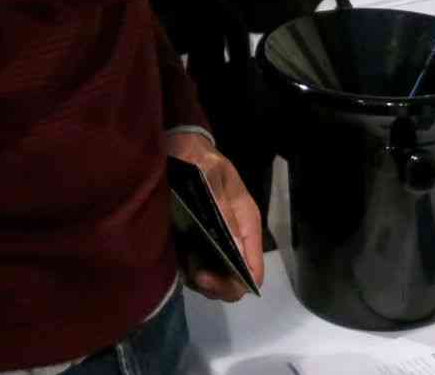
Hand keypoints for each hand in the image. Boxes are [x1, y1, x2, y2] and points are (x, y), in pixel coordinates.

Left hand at [165, 132, 264, 300]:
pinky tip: (180, 264)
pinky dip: (191, 275)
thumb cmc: (199, 160)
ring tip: (186, 269)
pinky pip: (199, 271)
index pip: (254, 268)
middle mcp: (236, 237)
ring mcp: (218, 242)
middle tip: (196, 275)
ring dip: (203, 283)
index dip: (238, 283)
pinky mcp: (200, 243)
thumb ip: (222, 210)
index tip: (209, 277)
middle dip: (218, 286)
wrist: (182, 148)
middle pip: (236, 281)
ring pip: (218, 280)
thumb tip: (234, 249)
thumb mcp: (211, 176)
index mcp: (246, 223)